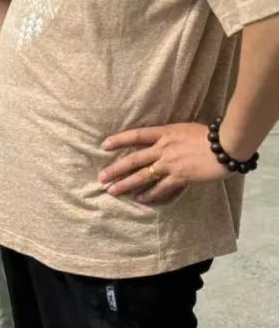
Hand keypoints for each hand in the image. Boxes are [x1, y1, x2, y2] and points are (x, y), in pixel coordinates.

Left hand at [99, 123, 231, 203]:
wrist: (225, 146)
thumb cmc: (208, 135)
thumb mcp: (184, 128)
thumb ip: (170, 135)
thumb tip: (162, 139)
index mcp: (164, 133)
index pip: (135, 135)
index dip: (118, 140)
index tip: (104, 145)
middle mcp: (163, 148)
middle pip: (133, 159)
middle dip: (116, 169)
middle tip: (101, 177)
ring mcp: (170, 164)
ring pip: (143, 175)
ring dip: (126, 184)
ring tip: (112, 190)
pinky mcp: (180, 177)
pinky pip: (161, 188)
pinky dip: (150, 194)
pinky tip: (140, 199)